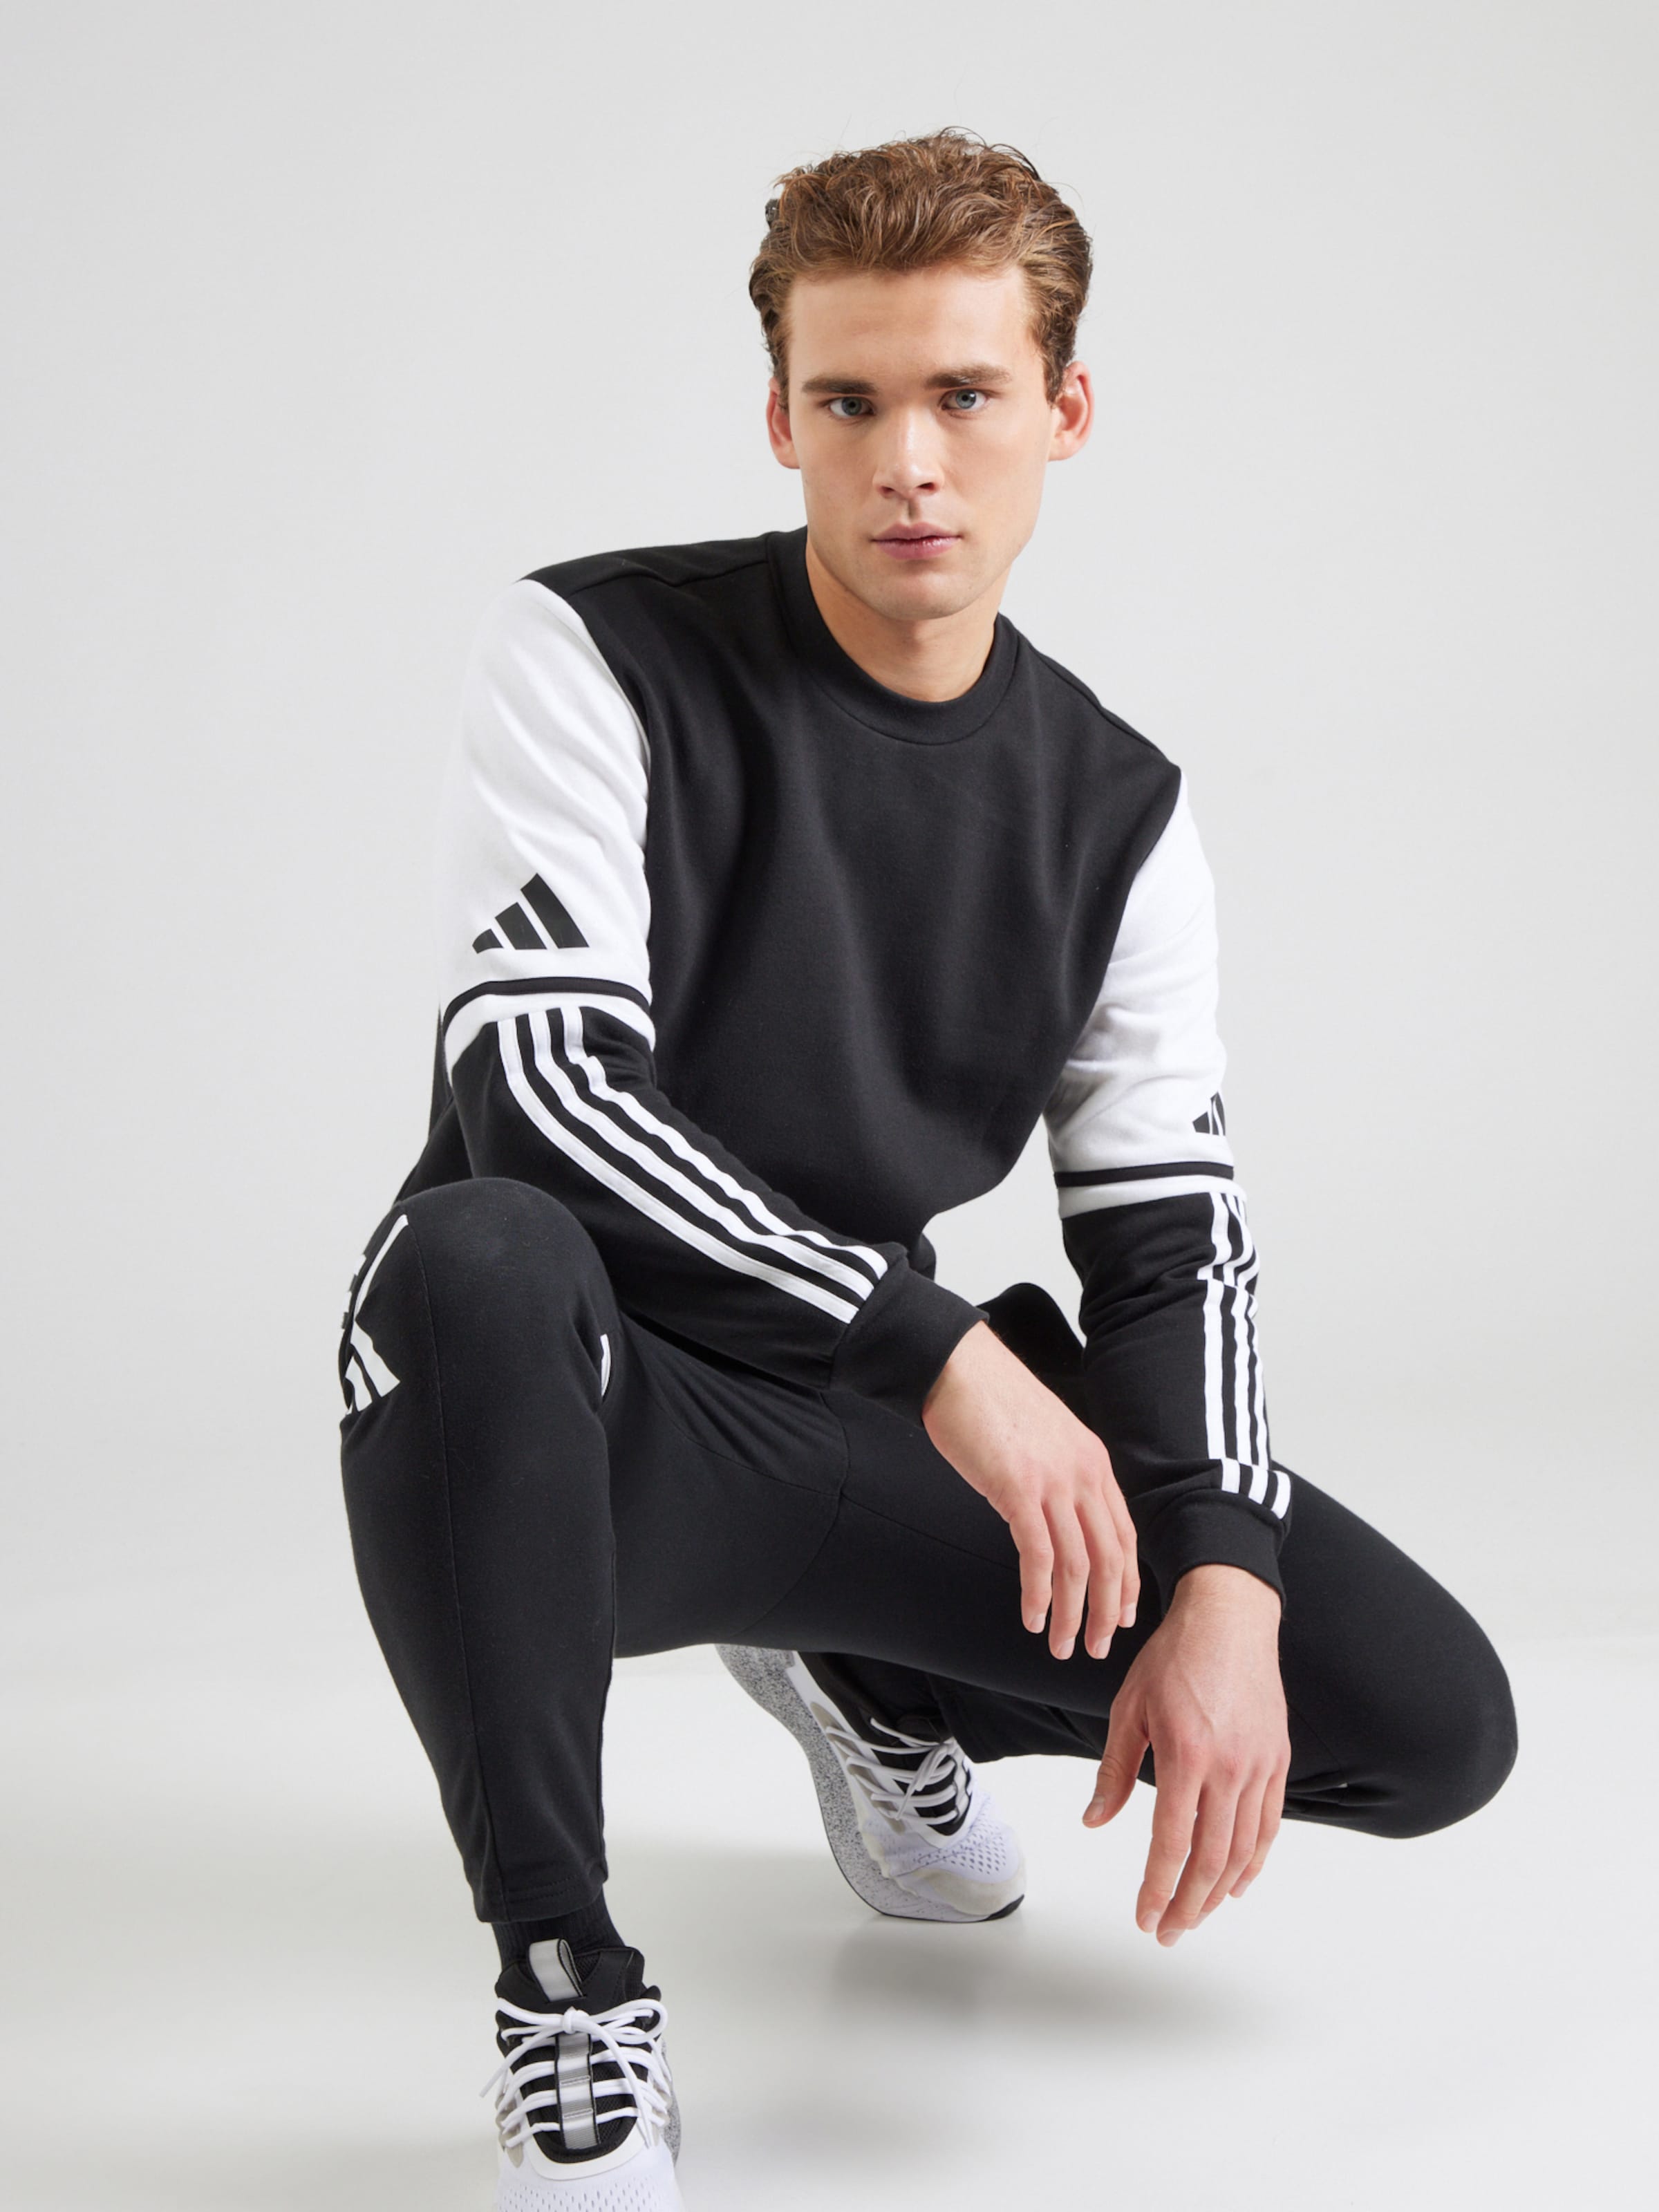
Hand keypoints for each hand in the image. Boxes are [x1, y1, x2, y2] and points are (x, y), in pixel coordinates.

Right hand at [922, 1320, 1138, 1660]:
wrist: (959, 1368)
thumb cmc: (993, 1401)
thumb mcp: (1047, 1438)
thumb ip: (1062, 1476)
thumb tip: (1058, 1517)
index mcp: (1094, 1462)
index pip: (1124, 1535)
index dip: (1127, 1582)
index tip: (1123, 1616)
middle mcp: (1083, 1474)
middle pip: (1110, 1558)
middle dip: (1108, 1612)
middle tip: (1098, 1647)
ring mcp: (1053, 1482)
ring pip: (1078, 1566)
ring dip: (1071, 1614)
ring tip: (1061, 1645)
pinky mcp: (1018, 1490)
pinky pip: (1038, 1556)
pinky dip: (1037, 1593)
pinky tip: (1030, 1616)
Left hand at [1082, 1563, 1289, 1942]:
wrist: (1229, 1619)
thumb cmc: (1173, 1659)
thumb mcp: (1129, 1709)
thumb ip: (1114, 1771)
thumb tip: (1094, 1821)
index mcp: (1186, 1756)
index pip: (1172, 1843)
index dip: (1157, 1889)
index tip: (1145, 1918)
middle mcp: (1229, 1768)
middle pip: (1211, 1859)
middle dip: (1188, 1905)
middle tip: (1169, 1932)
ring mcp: (1259, 1767)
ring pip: (1243, 1850)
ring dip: (1219, 1892)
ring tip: (1196, 1915)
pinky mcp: (1277, 1761)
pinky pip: (1269, 1825)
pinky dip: (1254, 1861)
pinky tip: (1237, 1884)